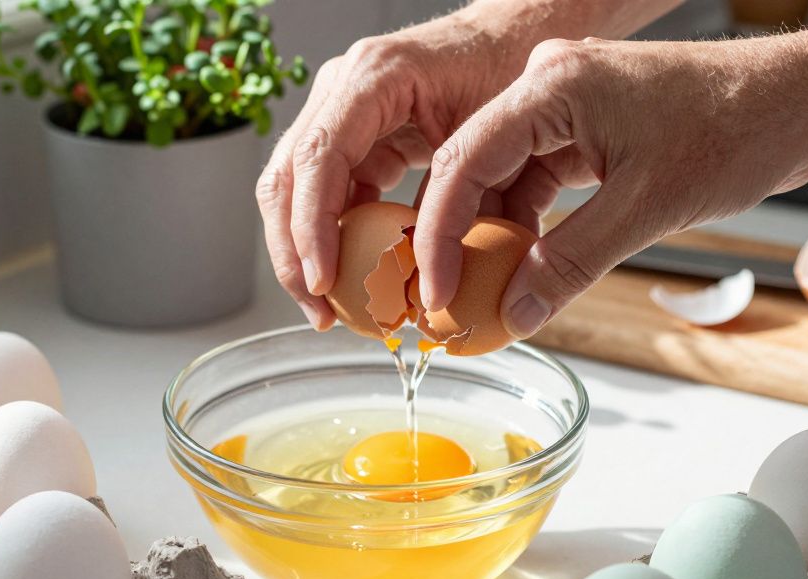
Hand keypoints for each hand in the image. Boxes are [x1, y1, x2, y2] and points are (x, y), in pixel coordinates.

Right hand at [255, 10, 525, 329]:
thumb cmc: (515, 69)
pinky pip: (327, 192)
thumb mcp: (499, 132)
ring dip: (304, 252)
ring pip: (293, 189)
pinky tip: (353, 281)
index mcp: (375, 77)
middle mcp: (344, 88)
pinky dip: (332, 239)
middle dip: (293, 252)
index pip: (319, 158)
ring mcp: (342, 110)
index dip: (312, 227)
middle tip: (318, 311)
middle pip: (286, 177)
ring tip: (327, 310)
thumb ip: (474, 198)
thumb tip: (452, 281)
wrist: (521, 37)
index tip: (323, 282)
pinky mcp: (355, 136)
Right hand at [414, 34, 807, 337]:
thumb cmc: (739, 129)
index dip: (437, 233)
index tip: (435, 290)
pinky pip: (536, 176)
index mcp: (551, 85)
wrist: (801, 102)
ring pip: (503, 176)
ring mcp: (565, 102)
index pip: (462, 159)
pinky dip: (529, 222)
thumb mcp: (647, 208)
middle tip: (448, 300)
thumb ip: (569, 264)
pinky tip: (525, 266)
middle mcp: (547, 83)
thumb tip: (513, 313)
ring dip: (495, 234)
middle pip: (472, 166)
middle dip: (458, 238)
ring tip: (486, 292)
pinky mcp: (585, 124)